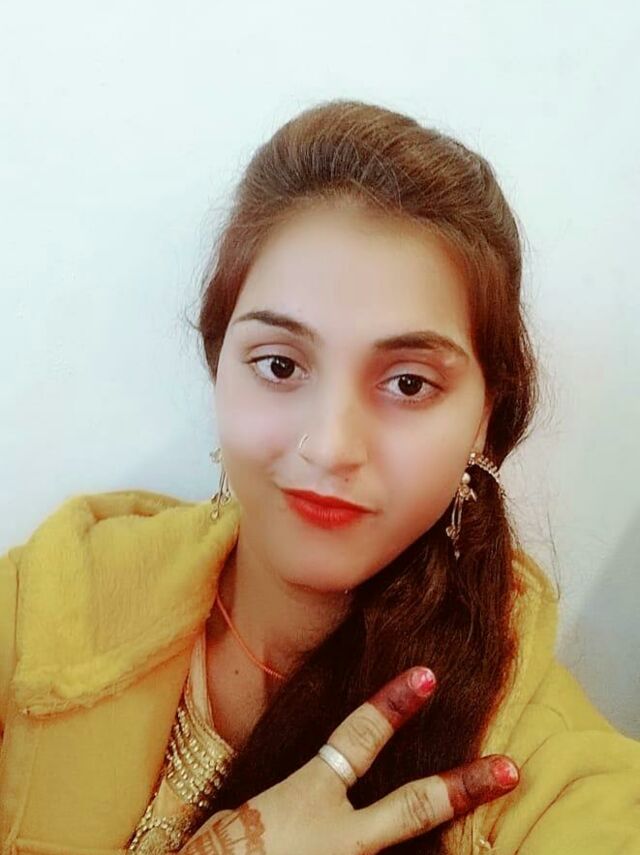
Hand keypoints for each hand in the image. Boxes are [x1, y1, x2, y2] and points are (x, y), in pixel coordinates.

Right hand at [179, 666, 518, 853]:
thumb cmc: (215, 849)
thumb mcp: (252, 809)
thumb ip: (297, 794)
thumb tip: (321, 782)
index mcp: (307, 799)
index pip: (356, 740)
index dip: (393, 705)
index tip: (427, 677)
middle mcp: (339, 838)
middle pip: (412, 807)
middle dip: (463, 787)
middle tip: (510, 768)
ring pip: (403, 850)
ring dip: (432, 843)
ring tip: (488, 814)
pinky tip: (422, 854)